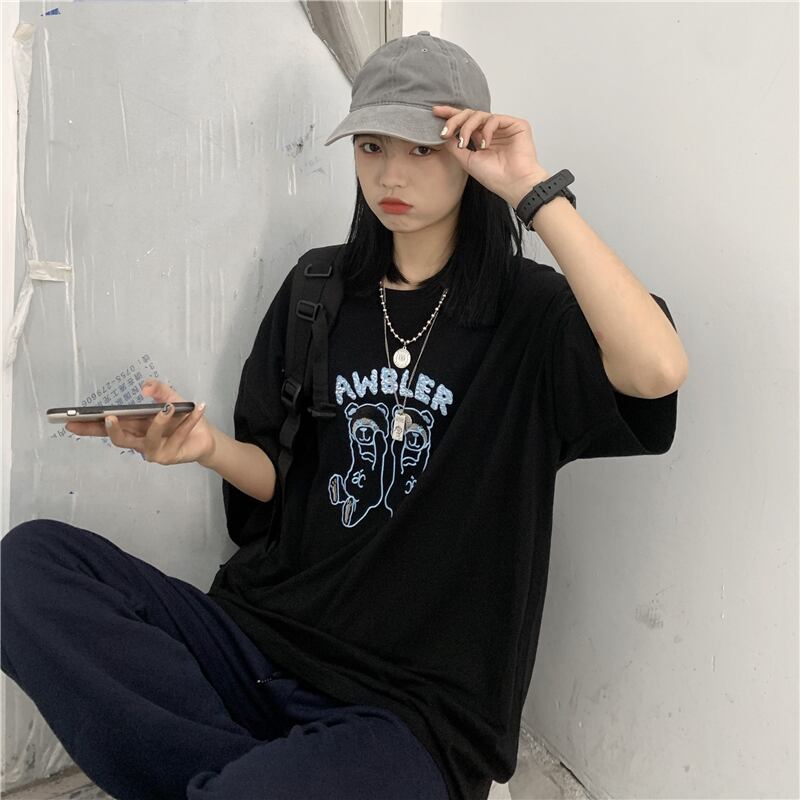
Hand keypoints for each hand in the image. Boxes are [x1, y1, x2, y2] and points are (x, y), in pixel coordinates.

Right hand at [64, 379, 215, 465]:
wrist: (204, 436)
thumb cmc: (181, 418)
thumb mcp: (171, 397)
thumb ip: (158, 389)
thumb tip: (144, 387)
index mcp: (133, 427)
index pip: (106, 429)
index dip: (88, 427)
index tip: (69, 422)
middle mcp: (140, 442)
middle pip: (119, 439)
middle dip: (112, 429)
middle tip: (109, 417)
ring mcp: (154, 452)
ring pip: (150, 439)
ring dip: (159, 422)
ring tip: (168, 407)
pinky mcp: (170, 456)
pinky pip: (178, 437)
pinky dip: (189, 421)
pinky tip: (198, 408)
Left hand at [432, 105, 550, 206]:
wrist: (514, 184)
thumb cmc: (494, 177)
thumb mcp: (467, 161)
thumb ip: (454, 146)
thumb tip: (443, 134)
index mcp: (481, 139)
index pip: (465, 122)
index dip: (451, 115)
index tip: (435, 112)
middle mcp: (492, 131)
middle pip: (470, 114)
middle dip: (455, 119)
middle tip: (445, 130)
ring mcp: (504, 127)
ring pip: (480, 115)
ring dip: (467, 127)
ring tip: (464, 143)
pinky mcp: (517, 125)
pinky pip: (495, 119)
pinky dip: (486, 130)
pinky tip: (484, 144)